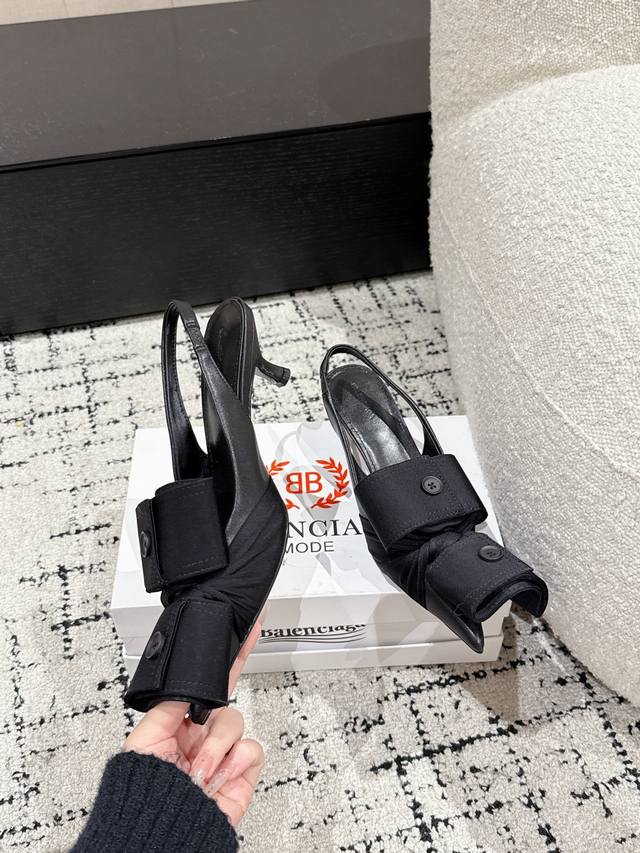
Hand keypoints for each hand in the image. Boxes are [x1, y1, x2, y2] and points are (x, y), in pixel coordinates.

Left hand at [123, 620, 263, 825]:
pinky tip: (217, 776)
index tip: (244, 631)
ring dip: (217, 748)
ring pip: (237, 722)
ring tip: (199, 771)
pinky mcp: (243, 773)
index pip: (207, 683)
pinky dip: (234, 762)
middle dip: (215, 723)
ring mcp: (224, 753)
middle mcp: (204, 735)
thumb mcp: (144, 739)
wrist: (158, 834)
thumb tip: (185, 682)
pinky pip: (252, 749)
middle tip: (203, 732)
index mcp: (180, 722)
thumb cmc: (142, 795)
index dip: (227, 657)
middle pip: (228, 697)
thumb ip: (168, 704)